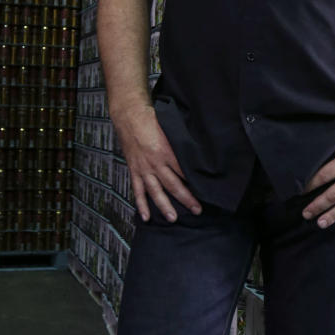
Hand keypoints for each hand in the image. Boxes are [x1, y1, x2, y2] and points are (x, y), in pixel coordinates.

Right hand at [113, 104, 202, 222]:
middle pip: (173, 185)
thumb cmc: (152, 120)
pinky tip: (145, 216)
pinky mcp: (134, 170)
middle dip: (186, 199)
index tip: (205, 191)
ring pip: (155, 191)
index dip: (194, 183)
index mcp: (166, 151)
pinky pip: (138, 190)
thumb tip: (195, 154)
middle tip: (197, 210)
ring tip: (173, 218)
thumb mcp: (171, 130)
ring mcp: (143, 168)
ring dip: (164, 206)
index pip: (184, 171)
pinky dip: (141, 204)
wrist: (130, 116)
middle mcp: (155, 163)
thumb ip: (180, 144)